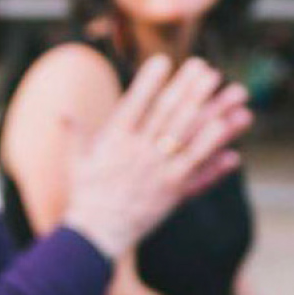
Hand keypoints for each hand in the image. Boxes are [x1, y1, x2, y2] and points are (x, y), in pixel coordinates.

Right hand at [62, 55, 250, 259]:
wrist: (95, 234)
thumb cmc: (84, 196)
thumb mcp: (75, 161)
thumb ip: (75, 134)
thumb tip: (62, 112)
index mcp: (113, 140)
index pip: (134, 104)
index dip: (149, 81)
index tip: (163, 60)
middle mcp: (137, 152)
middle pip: (167, 114)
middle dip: (188, 89)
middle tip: (206, 68)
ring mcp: (157, 171)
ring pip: (188, 137)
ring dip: (212, 115)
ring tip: (231, 97)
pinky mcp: (172, 191)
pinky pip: (197, 169)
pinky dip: (214, 155)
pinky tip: (231, 142)